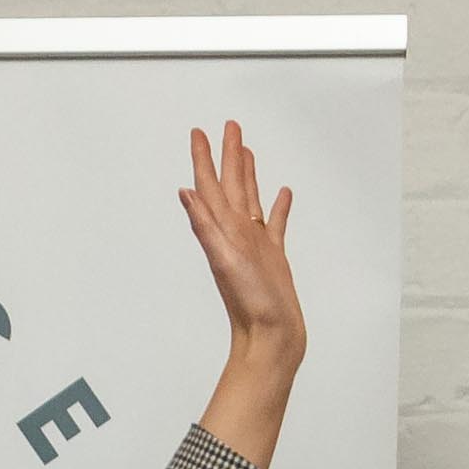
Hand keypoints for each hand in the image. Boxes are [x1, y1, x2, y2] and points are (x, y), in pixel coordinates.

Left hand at [181, 120, 304, 465]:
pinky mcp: (273, 258)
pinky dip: (278, 207)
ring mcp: (256, 245)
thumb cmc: (251, 307)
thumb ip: (206, 227)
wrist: (273, 340)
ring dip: (248, 174)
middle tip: (228, 127)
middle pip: (230, 185)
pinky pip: (276, 224)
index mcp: (225, 231)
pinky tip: (283, 195)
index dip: (204, 159)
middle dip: (227, 156)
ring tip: (247, 150)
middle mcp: (238, 234)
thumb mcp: (225, 262)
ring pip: (251, 199)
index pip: (210, 187)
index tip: (200, 132)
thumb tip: (185, 193)